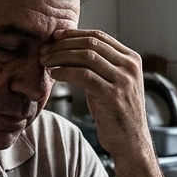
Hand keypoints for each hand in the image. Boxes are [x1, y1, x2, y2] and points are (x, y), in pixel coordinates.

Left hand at [41, 29, 150, 158]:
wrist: (130, 142)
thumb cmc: (115, 113)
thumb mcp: (111, 83)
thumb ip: (98, 65)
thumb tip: (68, 48)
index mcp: (131, 59)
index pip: (99, 36)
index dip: (74, 34)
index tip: (54, 37)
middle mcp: (130, 66)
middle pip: (91, 43)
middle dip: (63, 45)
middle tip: (45, 50)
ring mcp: (123, 80)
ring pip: (86, 57)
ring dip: (61, 57)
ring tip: (46, 62)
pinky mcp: (113, 95)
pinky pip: (84, 75)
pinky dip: (65, 72)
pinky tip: (54, 74)